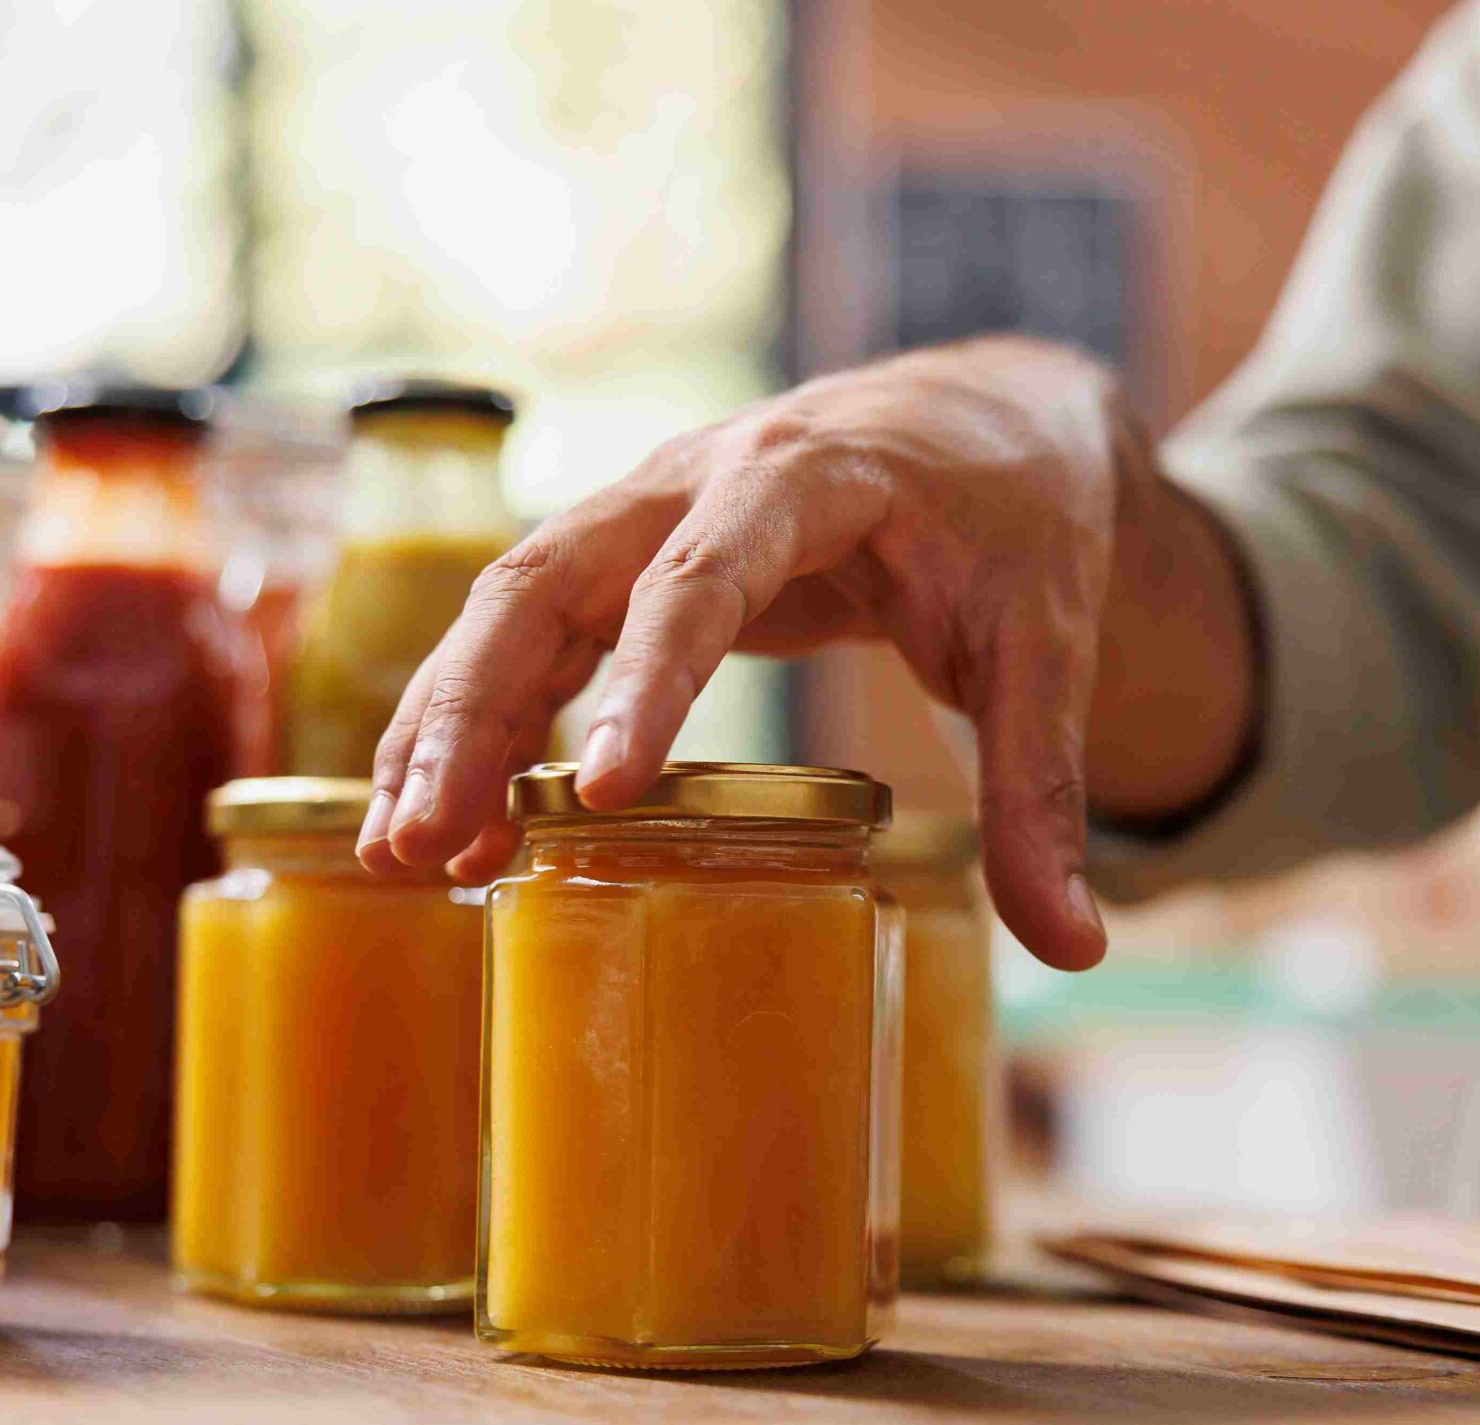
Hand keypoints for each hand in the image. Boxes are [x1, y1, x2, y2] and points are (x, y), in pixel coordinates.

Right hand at [358, 335, 1253, 970]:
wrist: (989, 421)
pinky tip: (446, 820)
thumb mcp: (1050, 646)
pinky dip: (480, 716)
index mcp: (810, 475)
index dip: (650, 676)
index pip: (708, 571)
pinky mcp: (631, 559)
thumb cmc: (1017, 521)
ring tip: (404, 852)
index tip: (603, 790)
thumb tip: (1075, 949)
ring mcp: (647, 510)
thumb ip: (1046, 790)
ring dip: (448, 720)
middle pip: (553, 578)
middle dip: (478, 708)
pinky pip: (529, 630)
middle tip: (430, 839)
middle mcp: (699, 477)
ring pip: (511, 604)